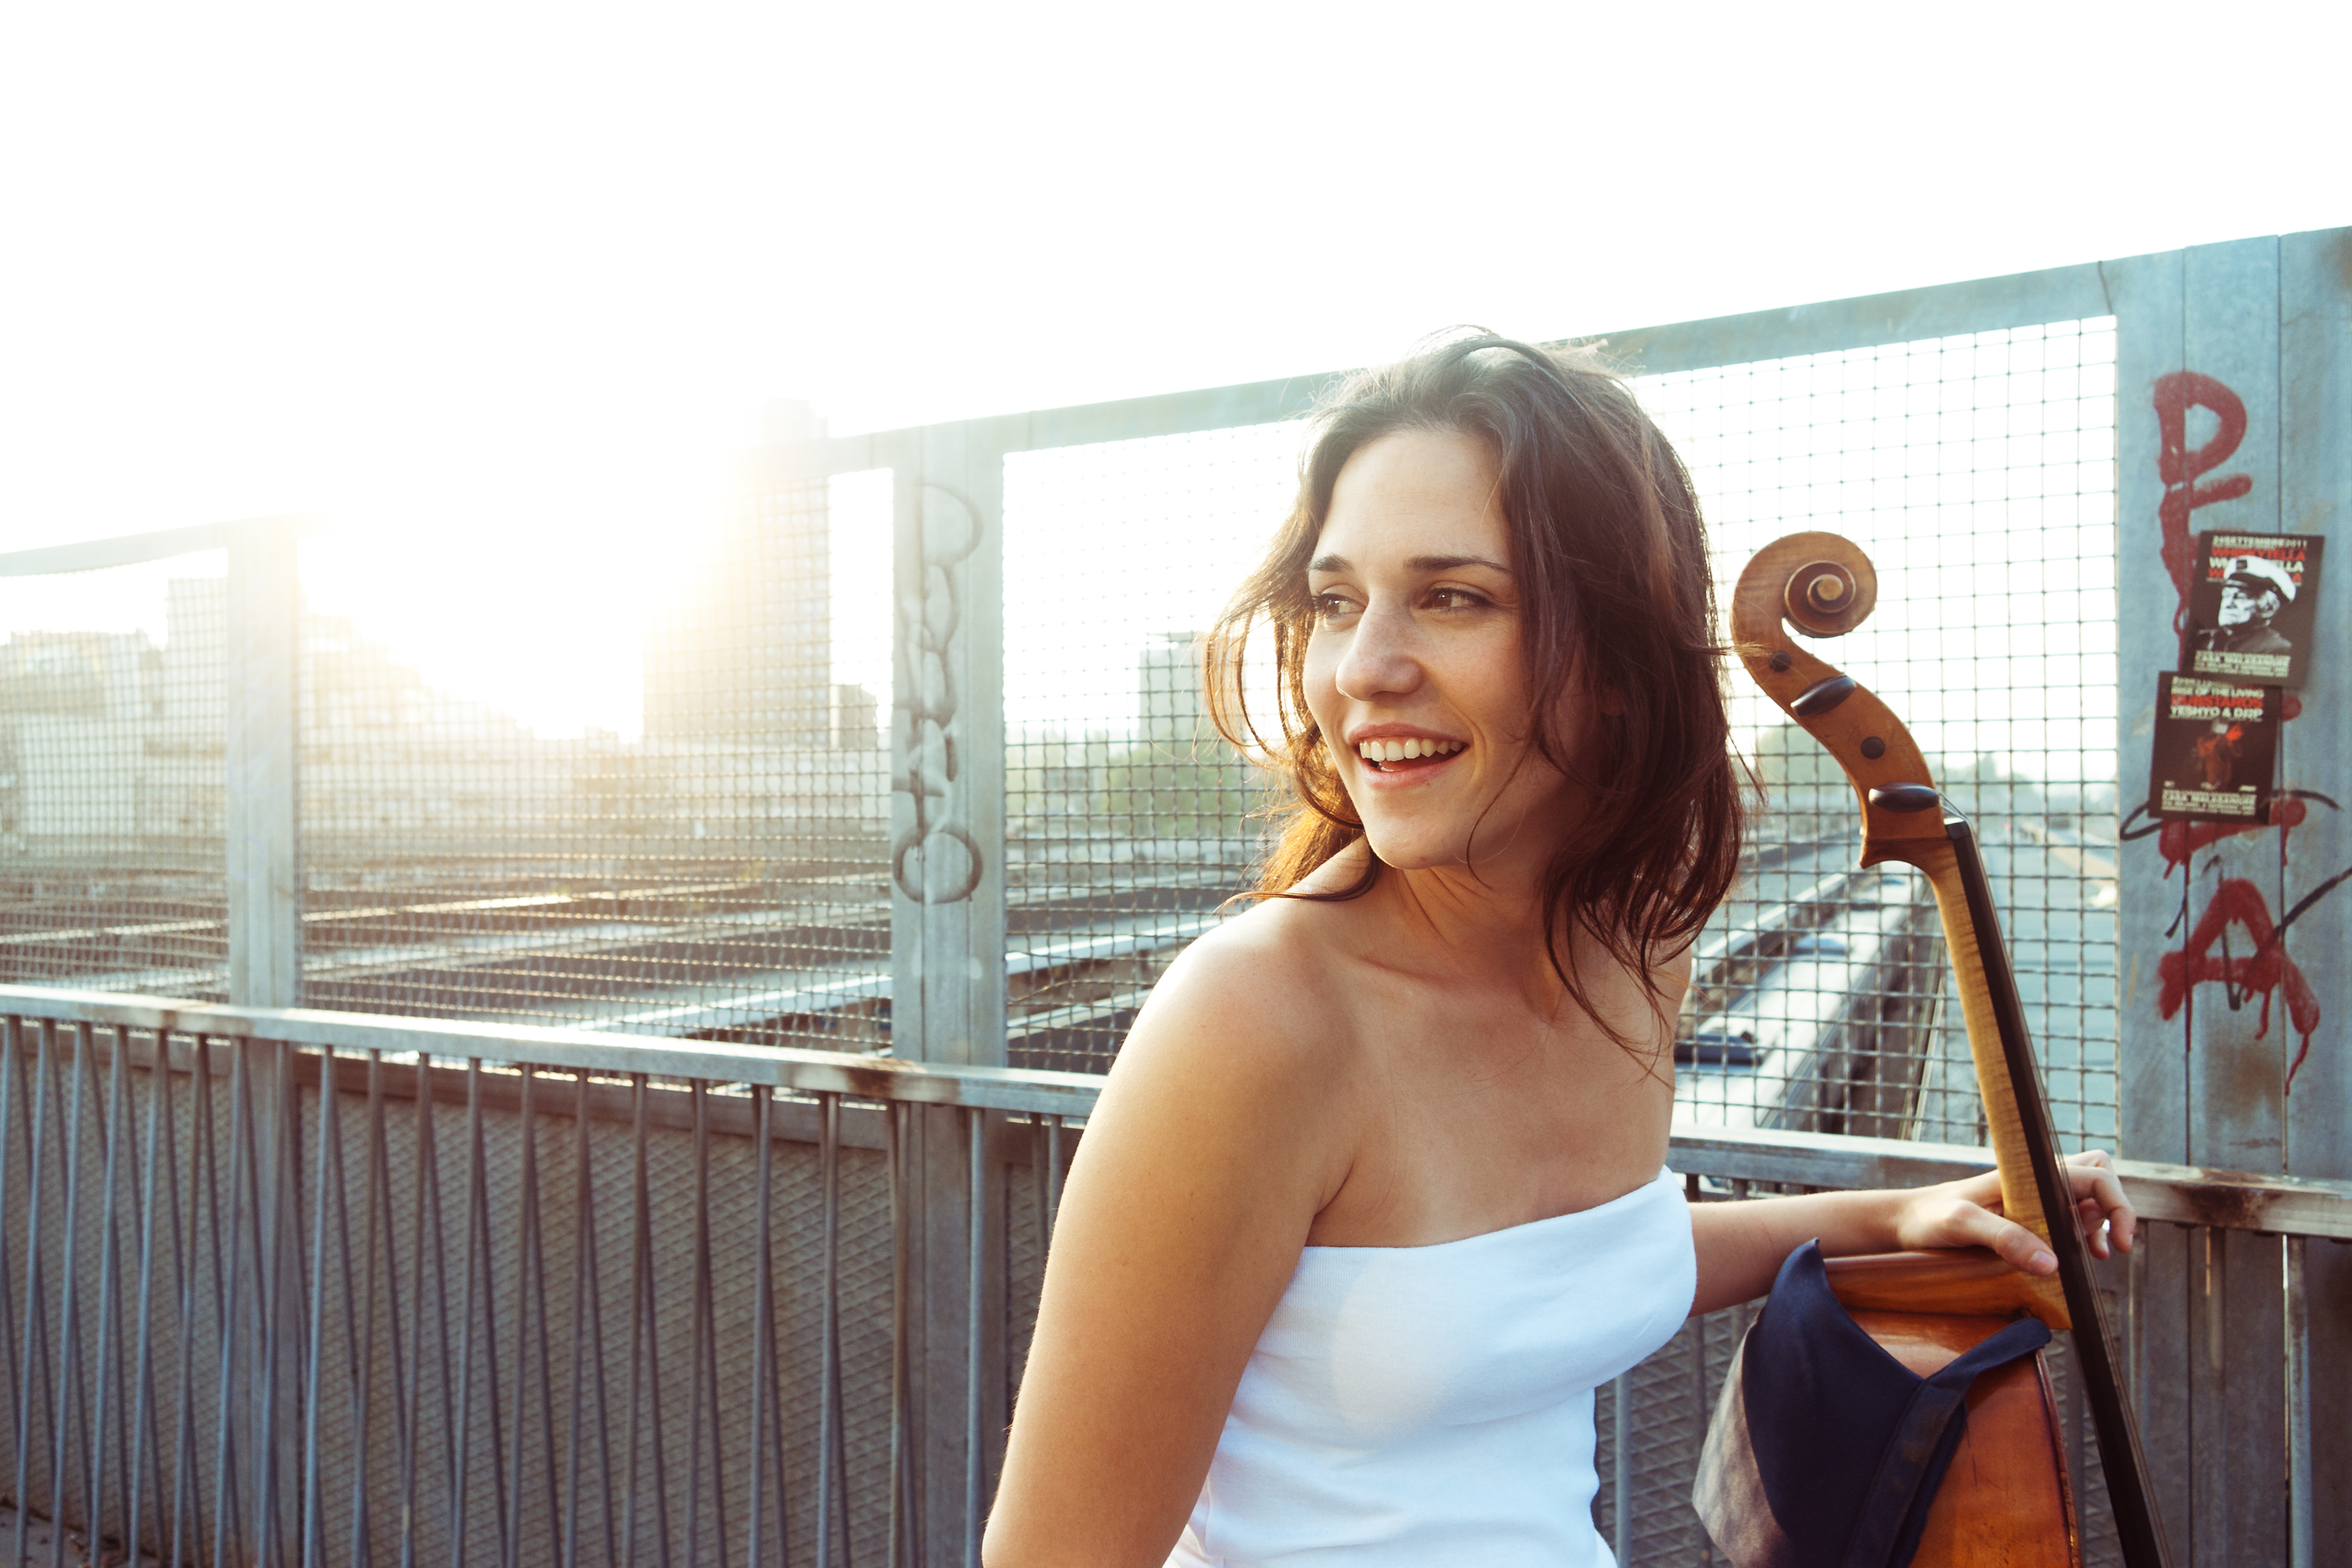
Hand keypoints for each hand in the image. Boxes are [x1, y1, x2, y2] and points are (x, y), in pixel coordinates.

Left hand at [1889, 1150, 2135, 1276]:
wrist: (1904, 1223)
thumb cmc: (1929, 1218)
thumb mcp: (1962, 1225)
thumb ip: (2004, 1238)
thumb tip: (2052, 1264)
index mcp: (2027, 1175)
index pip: (2094, 1173)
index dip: (2118, 1203)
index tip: (2119, 1242)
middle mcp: (2036, 1183)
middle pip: (2099, 1180)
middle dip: (2115, 1211)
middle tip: (2107, 1249)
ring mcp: (2034, 1200)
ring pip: (2088, 1201)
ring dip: (2100, 1227)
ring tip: (2094, 1255)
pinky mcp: (2027, 1219)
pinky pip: (2071, 1220)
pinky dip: (2086, 1237)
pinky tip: (2084, 1257)